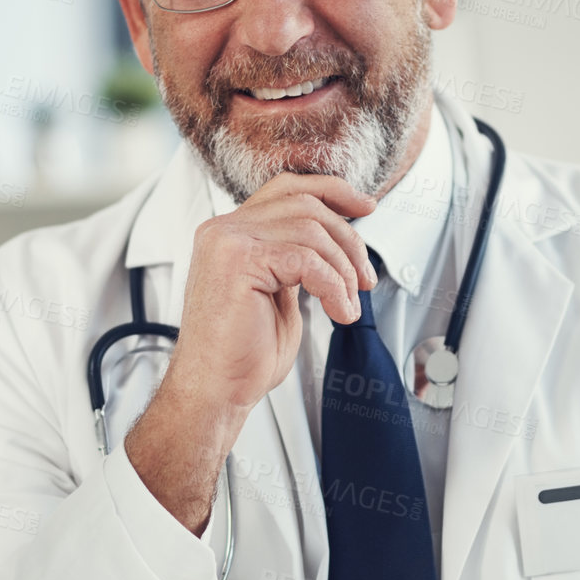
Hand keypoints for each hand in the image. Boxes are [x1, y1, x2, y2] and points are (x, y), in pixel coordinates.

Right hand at [173, 172, 376, 412]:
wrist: (215, 391)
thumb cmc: (242, 354)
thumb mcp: (279, 293)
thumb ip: (297, 259)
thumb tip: (336, 243)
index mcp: (231, 233)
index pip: (287, 188)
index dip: (332, 191)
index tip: (365, 206)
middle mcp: (224, 230)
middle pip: (305, 205)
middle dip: (348, 239)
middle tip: (364, 278)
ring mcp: (227, 242)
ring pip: (310, 230)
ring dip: (343, 269)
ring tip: (348, 302)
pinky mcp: (238, 263)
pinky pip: (307, 260)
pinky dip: (334, 286)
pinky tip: (337, 311)